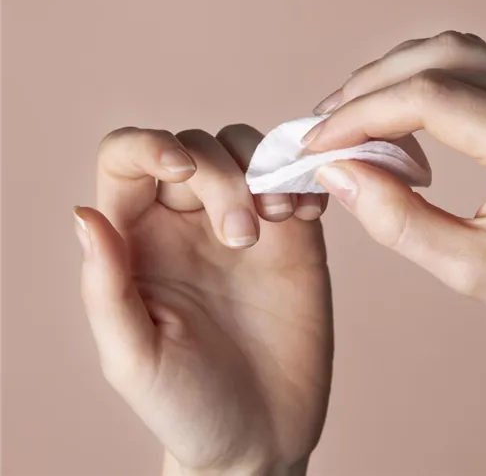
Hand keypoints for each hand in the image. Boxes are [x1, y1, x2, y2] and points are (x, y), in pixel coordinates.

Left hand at [74, 125, 331, 475]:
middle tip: (243, 238)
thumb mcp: (134, 357)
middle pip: (198, 148)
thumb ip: (106, 288)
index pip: (128, 160)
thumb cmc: (186, 406)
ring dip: (264, 166)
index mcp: (138, 243)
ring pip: (247, 150)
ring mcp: (245, 227)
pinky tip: (308, 213)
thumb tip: (84, 215)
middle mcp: (188, 225)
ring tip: (282, 217)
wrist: (261, 433)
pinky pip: (296, 181)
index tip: (183, 171)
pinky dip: (304, 178)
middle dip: (222, 175)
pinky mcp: (294, 239)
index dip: (150, 145)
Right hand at [307, 31, 485, 422]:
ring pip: (458, 53)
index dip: (359, 115)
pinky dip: (431, 84)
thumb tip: (339, 171)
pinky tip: (404, 116)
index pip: (427, 97)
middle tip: (324, 126)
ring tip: (353, 117)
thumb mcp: (470, 272)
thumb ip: (395, 219)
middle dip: (369, 87)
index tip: (317, 144)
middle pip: (439, 58)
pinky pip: (483, 70)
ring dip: (397, 77)